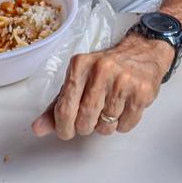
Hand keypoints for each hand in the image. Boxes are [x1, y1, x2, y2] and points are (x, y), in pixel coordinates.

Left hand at [31, 32, 170, 138]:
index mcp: (80, 65)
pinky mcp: (141, 92)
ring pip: (106, 126)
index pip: (64, 109)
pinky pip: (125, 126)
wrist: (143, 52)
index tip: (66, 130)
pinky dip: (122, 125)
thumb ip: (57, 106)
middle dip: (85, 127)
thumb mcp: (78, 80)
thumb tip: (37, 129)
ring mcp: (123, 80)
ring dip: (105, 126)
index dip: (63, 127)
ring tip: (109, 109)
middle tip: (90, 119)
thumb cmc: (106, 69)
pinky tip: (124, 108)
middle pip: (85, 121)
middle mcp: (101, 70)